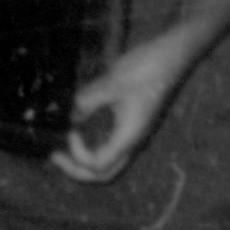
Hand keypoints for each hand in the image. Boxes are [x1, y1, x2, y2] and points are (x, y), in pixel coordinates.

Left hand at [55, 29, 191, 182]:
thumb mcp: (113, 83)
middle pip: (106, 173)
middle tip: (56, 157)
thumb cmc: (147, 69)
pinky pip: (113, 144)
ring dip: (86, 159)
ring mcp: (135, 132)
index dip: (78, 154)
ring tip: (66, 148)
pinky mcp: (134, 122)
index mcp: (129, 137)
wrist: (172, 56)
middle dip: (78, 170)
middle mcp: (134, 141)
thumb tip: (73, 114)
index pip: (98, 165)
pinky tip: (84, 129)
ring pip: (111, 161)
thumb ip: (89, 100)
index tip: (71, 131)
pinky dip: (95, 144)